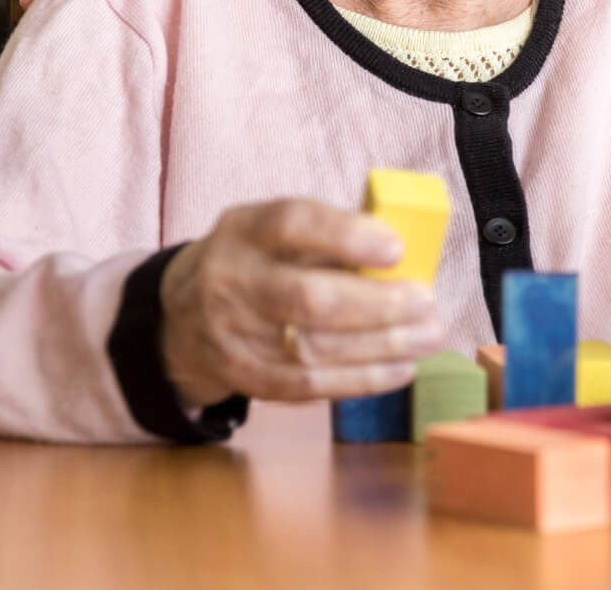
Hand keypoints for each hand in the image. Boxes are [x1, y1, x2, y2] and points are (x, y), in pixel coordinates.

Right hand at [158, 199, 443, 409]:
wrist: (182, 317)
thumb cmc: (254, 261)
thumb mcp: (271, 229)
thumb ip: (326, 234)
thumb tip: (403, 251)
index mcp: (244, 230)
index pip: (291, 224)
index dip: (345, 235)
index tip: (396, 247)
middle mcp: (233, 281)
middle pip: (306, 298)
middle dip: (376, 303)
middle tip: (425, 301)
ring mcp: (236, 336)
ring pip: (314, 348)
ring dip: (382, 346)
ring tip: (428, 336)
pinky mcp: (248, 377)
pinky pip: (310, 385)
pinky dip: (362, 379)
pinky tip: (401, 368)